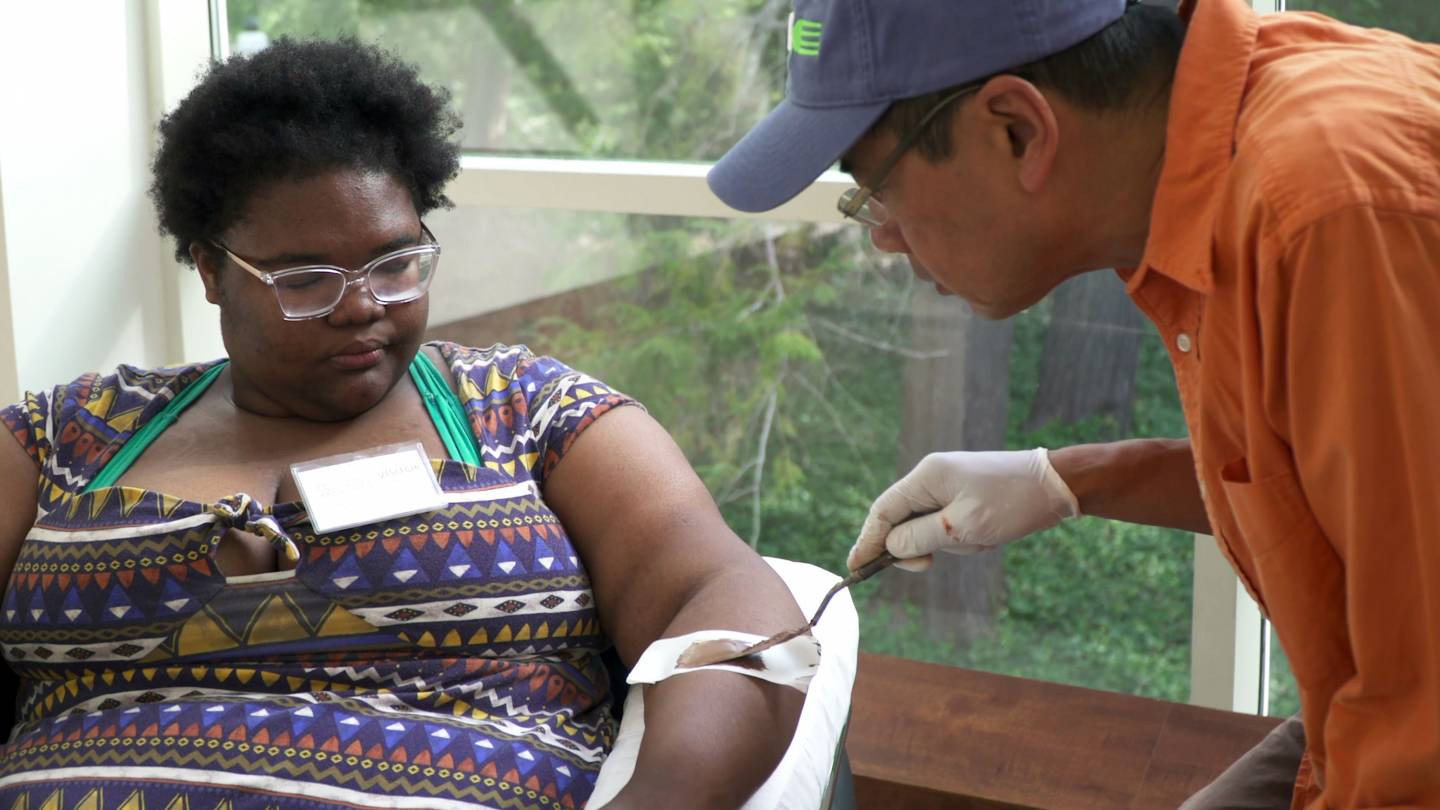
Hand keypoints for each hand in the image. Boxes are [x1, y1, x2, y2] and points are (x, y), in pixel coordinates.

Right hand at [848, 449, 1078, 572]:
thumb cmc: (1012, 502)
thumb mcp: (962, 527)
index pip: (883, 511)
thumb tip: (890, 546)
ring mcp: (950, 485)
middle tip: (928, 566)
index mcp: (926, 477)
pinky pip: (950, 525)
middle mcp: (932, 477)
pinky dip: (964, 539)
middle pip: (902, 520)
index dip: (867, 540)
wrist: (1059, 485)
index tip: (855, 568)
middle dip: (917, 547)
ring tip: (982, 540)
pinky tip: (990, 536)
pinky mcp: (965, 496)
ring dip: (950, 544)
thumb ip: (920, 538)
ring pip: (929, 527)